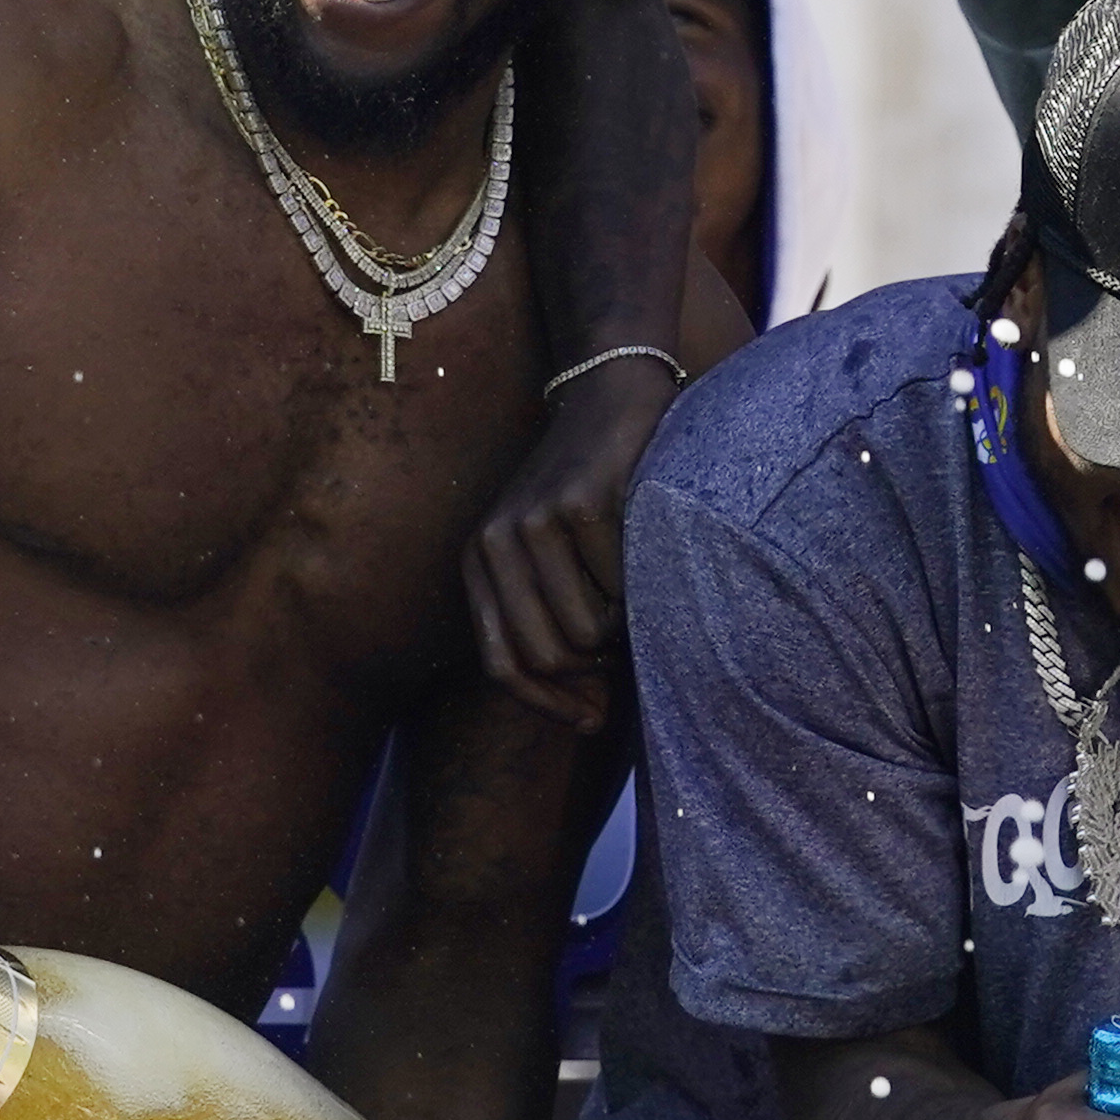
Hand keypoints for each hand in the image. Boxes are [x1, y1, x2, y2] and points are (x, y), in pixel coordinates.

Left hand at [466, 354, 676, 734]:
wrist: (609, 398)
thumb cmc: (590, 493)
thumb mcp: (553, 559)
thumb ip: (559, 629)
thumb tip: (590, 720)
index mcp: (478, 563)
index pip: (502, 666)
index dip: (548, 705)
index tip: (591, 721)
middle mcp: (492, 544)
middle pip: (546, 657)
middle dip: (596, 671)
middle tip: (626, 650)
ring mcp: (531, 522)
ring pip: (584, 632)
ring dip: (621, 629)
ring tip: (632, 592)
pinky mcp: (576, 505)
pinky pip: (618, 589)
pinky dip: (639, 585)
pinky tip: (642, 549)